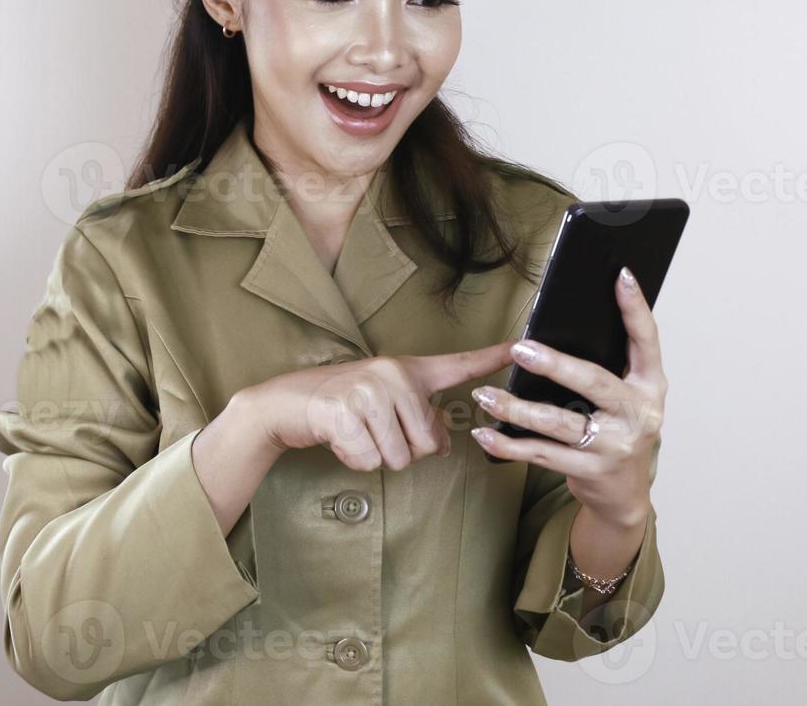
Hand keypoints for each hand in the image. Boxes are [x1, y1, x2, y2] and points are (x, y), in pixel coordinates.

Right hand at [247, 341, 514, 471]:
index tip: (521, 345)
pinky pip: (369, 461)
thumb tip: (442, 442)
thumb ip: (419, 417)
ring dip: (376, 457)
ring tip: (356, 433)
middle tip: (374, 431)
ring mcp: (368, 392)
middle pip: (426, 444)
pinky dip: (354, 460)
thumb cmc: (341, 405)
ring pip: (398, 458)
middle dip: (401, 451)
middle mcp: (392, 375)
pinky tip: (340, 439)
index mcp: (408, 370)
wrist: (285, 404)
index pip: (457, 364)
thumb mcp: (384, 403)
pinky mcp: (344, 413)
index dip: (491, 358)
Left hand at [469, 266, 665, 528]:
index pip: (647, 341)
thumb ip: (610, 366)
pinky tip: (486, 433)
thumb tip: (565, 324)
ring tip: (485, 395)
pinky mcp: (589, 471)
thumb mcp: (627, 397)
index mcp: (650, 386)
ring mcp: (614, 446)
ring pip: (559, 423)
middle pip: (594, 383)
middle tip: (520, 350)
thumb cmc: (619, 430)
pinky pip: (542, 454)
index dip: (635, 309)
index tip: (621, 276)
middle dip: (555, 365)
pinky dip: (509, 444)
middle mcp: (638, 414)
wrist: (625, 494)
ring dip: (516, 409)